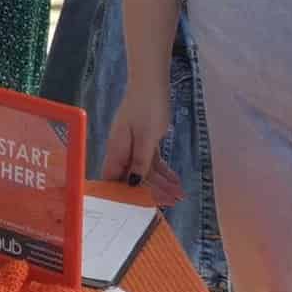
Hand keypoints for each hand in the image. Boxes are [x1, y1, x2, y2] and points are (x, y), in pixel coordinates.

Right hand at [97, 83, 183, 208]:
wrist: (151, 83)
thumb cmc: (147, 107)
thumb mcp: (146, 137)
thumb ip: (141, 161)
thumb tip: (134, 183)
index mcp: (116, 150)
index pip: (113, 179)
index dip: (123, 195)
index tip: (141, 208)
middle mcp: (121, 150)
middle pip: (132, 177)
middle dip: (150, 191)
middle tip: (171, 201)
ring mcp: (132, 145)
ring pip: (144, 170)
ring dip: (160, 182)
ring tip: (178, 194)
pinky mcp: (143, 140)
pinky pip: (151, 160)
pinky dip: (162, 170)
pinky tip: (174, 179)